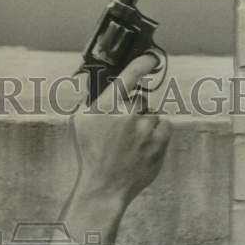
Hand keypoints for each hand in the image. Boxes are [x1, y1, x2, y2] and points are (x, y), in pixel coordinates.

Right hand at [69, 54, 171, 204]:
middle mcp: (128, 115)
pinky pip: (164, 127)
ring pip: (153, 114)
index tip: (151, 58)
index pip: (130, 74)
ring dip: (145, 123)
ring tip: (131, 142)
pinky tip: (142, 145)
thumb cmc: (90, 155)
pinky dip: (157, 133)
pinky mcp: (159, 144)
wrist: (104, 187)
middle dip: (135, 109)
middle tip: (123, 128)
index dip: (143, 62)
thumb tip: (100, 82)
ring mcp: (146, 130)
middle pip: (141, 99)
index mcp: (107, 107)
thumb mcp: (80, 122)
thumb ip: (90, 98)